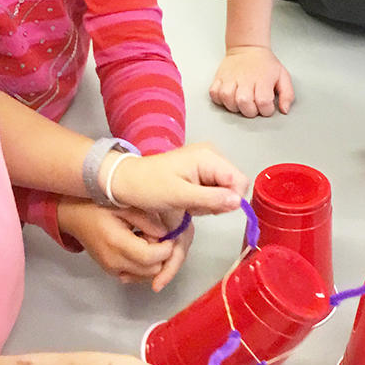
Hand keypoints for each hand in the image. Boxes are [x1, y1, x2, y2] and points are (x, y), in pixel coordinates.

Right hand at [57, 199, 188, 288]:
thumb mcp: (124, 205)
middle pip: (153, 270)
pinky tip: (138, 247)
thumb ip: (147, 220)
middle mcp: (114, 262)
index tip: (166, 233)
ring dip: (153, 260)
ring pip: (148, 276)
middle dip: (161, 254)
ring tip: (145, 239)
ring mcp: (112, 270)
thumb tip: (166, 234)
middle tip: (154, 234)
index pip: (152, 258)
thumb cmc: (97, 206)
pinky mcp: (112, 272)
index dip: (166, 248)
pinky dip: (144, 265)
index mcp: (116, 243)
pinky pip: (137, 276)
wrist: (73, 216)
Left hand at [107, 142, 247, 217]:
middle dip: (219, 202)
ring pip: (224, 191)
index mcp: (208, 157)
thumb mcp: (179, 196)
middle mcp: (211, 156)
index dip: (230, 199)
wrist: (124, 182)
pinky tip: (187, 202)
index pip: (239, 180)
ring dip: (210, 203)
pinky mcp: (200, 173)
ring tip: (187, 203)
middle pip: (233, 185)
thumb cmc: (148, 186)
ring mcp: (205, 164)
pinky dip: (204, 201)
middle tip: (194, 206)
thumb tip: (238, 202)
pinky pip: (214, 191)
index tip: (210, 208)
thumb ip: (211, 198)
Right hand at [209, 45, 294, 116]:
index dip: (266, 110)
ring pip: (228, 99)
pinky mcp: (219, 78)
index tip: (266, 106)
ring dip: (234, 106)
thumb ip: (287, 95)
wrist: (248, 47)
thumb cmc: (265, 64)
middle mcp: (246, 79)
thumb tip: (284, 110)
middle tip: (253, 106)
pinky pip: (214, 93)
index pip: (263, 103)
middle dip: (250, 111)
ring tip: (240, 102)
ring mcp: (231, 78)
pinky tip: (229, 96)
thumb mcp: (283, 76)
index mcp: (263, 79)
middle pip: (244, 103)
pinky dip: (219, 99)